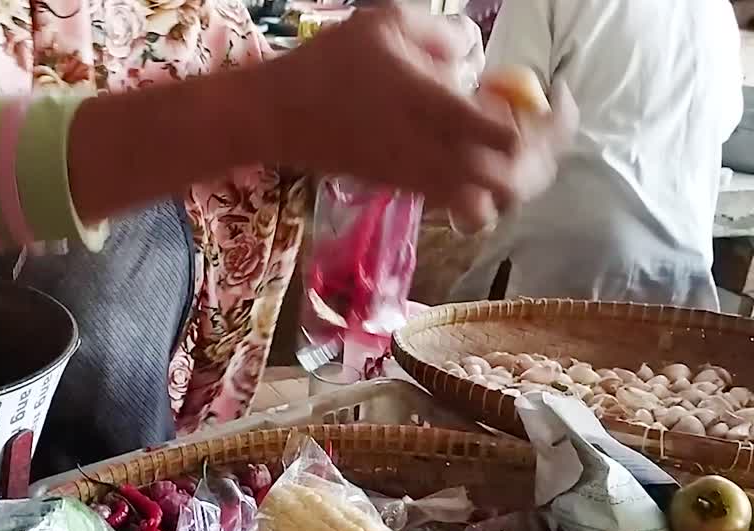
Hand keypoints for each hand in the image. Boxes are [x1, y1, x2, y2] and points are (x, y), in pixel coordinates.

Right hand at [257, 4, 574, 220]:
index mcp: (434, 109)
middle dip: (540, 159)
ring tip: (512, 148)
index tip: (555, 97)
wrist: (278, 116)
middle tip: (541, 127)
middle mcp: (431, 155)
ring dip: (512, 181)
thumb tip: (473, 55)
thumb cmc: (329, 63)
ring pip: (489, 205)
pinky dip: (483, 191)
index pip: (514, 139)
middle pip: (512, 183)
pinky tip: (475, 157)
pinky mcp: (404, 190)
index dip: (550, 125)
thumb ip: (443, 33)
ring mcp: (418, 179)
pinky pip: (460, 207)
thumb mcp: (386, 21)